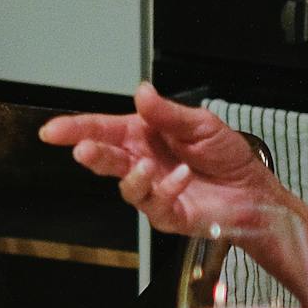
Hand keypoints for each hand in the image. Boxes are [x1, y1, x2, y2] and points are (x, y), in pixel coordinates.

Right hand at [39, 83, 283, 235]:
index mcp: (144, 136)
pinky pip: (155, 204)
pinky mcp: (166, 215)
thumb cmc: (227, 156)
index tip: (53, 130)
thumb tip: (141, 92)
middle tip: (83, 150)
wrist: (255, 191)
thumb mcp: (201, 124)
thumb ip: (168, 113)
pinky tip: (182, 177)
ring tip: (146, 166)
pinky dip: (166, 189)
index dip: (77, 129)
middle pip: (107, 157)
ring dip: (132, 176)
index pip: (105, 129)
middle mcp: (142, 162)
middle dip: (91, 153)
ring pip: (126, 185)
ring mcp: (152, 190)